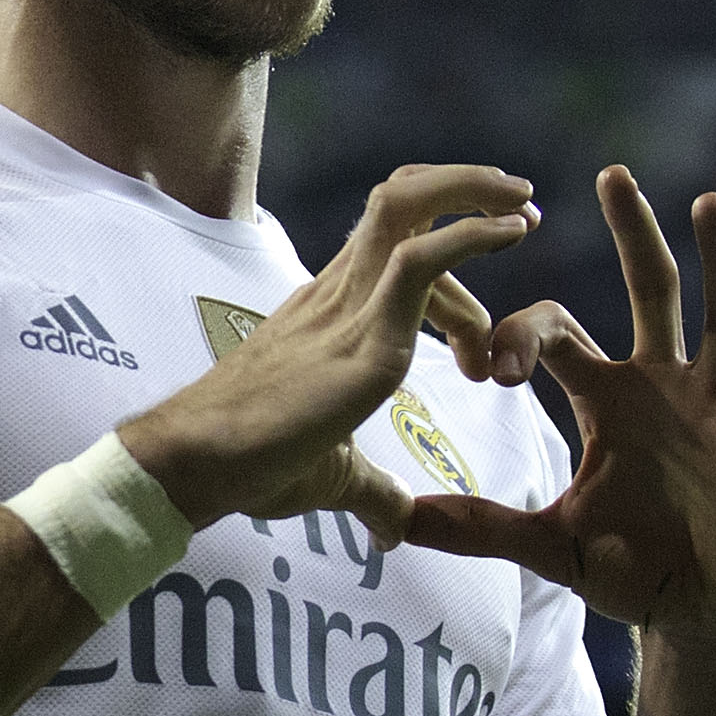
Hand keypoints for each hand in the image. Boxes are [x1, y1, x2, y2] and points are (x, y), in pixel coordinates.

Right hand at [121, 164, 538, 547]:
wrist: (192, 464)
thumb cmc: (247, 465)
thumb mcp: (331, 472)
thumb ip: (372, 489)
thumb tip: (397, 526)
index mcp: (328, 309)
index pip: (388, 239)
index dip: (446, 241)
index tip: (490, 293)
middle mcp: (337, 291)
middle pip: (398, 199)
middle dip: (466, 189)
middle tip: (522, 209)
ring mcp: (348, 308)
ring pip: (408, 208)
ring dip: (475, 196)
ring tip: (523, 214)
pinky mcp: (363, 340)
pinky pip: (420, 262)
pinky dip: (472, 236)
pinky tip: (510, 234)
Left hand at [408, 167, 715, 649]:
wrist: (702, 621)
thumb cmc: (632, 573)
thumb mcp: (549, 546)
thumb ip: (482, 527)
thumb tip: (401, 521)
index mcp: (605, 399)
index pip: (559, 333)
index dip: (521, 335)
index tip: (489, 368)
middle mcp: (662, 387)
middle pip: (651, 292)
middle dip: (634, 234)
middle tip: (612, 174)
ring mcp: (715, 410)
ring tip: (708, 203)